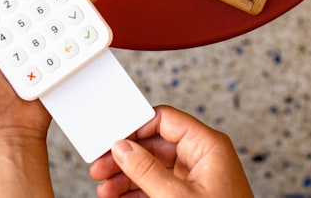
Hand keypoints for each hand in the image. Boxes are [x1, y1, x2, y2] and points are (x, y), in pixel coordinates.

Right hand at [90, 105, 252, 197]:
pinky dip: (138, 192)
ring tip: (106, 189)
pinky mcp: (191, 196)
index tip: (113, 139)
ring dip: (127, 178)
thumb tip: (123, 148)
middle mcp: (204, 158)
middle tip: (101, 167)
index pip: (165, 120)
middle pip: (155, 145)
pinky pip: (159, 185)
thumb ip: (146, 170)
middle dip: (126, 158)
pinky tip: (119, 197)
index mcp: (208, 146)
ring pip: (154, 168)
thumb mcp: (175, 196)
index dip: (136, 127)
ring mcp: (197, 178)